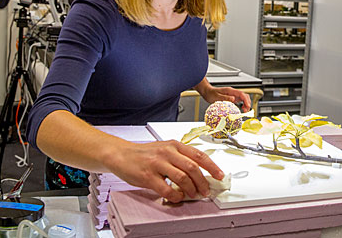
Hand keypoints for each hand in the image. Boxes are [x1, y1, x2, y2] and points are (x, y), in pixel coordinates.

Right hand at [107, 140, 223, 202]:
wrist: (121, 154)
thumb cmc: (144, 153)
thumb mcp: (165, 148)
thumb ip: (181, 157)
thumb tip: (199, 171)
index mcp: (175, 145)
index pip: (199, 155)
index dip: (212, 166)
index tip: (219, 175)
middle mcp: (168, 152)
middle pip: (193, 167)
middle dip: (203, 181)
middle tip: (205, 190)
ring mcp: (157, 164)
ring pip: (182, 178)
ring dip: (191, 189)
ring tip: (193, 194)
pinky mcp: (148, 176)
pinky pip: (167, 189)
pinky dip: (175, 195)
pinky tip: (177, 197)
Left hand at [201, 86, 250, 111]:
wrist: (207, 92)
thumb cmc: (211, 93)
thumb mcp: (217, 97)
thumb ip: (225, 98)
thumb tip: (233, 99)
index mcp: (230, 91)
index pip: (241, 94)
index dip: (246, 100)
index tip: (247, 106)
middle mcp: (233, 92)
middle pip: (244, 95)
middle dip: (247, 102)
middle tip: (246, 110)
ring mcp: (233, 95)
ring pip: (243, 98)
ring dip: (245, 104)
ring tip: (244, 110)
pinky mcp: (231, 98)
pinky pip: (239, 101)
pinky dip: (242, 104)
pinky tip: (241, 109)